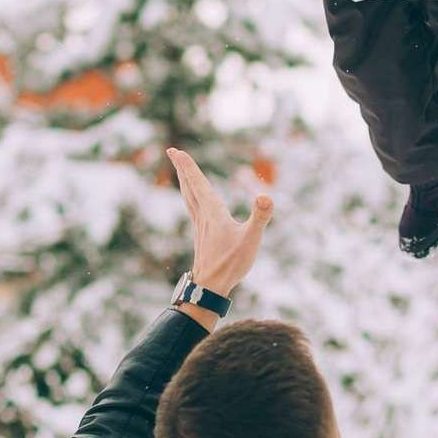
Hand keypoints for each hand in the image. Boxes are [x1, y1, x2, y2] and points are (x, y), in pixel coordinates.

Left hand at [164, 147, 273, 297]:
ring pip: (188, 197)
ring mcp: (201, 225)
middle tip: (172, 151)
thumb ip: (260, 217)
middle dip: (182, 168)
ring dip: (184, 181)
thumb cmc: (231, 263)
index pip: (199, 183)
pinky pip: (193, 208)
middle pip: (189, 187)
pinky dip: (190, 196)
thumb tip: (266, 196)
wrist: (211, 286)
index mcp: (213, 212)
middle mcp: (203, 216)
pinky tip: (194, 200)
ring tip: (181, 170)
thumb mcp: (251, 239)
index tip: (177, 151)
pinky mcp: (202, 234)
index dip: (188, 166)